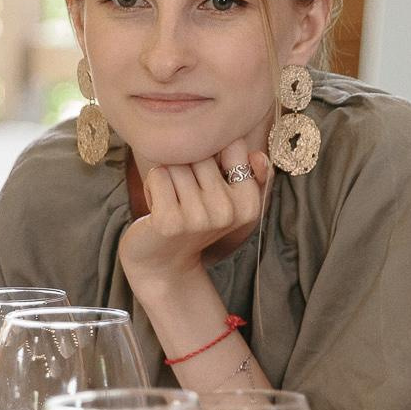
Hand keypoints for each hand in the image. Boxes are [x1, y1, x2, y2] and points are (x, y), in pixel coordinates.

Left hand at [118, 137, 270, 292]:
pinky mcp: (169, 221)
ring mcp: (198, 218)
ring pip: (177, 163)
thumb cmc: (194, 222)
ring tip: (172, 202)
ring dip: (167, 177)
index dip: (213, 153)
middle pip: (201, 152)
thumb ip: (251, 174)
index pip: (233, 145)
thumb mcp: (229, 200)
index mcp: (249, 205)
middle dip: (187, 166)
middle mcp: (227, 212)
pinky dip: (151, 186)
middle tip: (186, 196)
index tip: (208, 181)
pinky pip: (158, 174)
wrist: (163, 264)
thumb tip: (258, 156)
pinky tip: (157, 208)